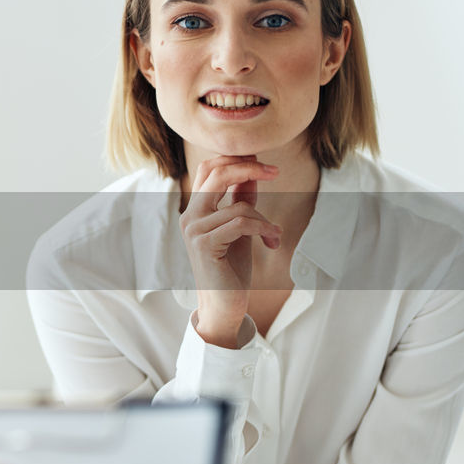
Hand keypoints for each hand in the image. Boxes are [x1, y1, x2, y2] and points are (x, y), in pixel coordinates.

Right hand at [179, 155, 281, 345]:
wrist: (223, 304)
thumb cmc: (231, 268)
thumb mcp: (240, 227)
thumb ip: (241, 200)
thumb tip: (252, 172)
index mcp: (195, 209)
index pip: (209, 168)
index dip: (236, 159)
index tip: (264, 164)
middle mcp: (189, 216)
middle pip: (216, 173)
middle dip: (249, 168)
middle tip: (275, 171)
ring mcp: (194, 229)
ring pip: (238, 205)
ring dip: (265, 219)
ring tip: (275, 234)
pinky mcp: (204, 244)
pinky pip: (241, 223)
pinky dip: (264, 229)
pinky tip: (272, 241)